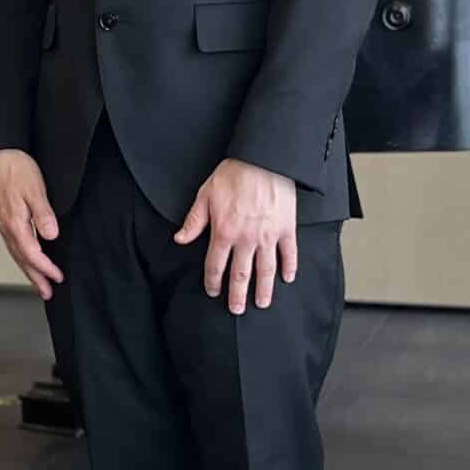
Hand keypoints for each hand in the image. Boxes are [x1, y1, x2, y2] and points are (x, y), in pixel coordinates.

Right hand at [0, 149, 63, 299]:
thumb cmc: (16, 168)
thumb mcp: (35, 189)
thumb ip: (43, 214)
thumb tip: (51, 236)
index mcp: (15, 223)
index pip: (33, 254)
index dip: (46, 268)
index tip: (58, 277)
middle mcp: (6, 226)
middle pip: (22, 259)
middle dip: (35, 278)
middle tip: (47, 293)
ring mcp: (2, 222)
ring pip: (15, 253)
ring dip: (28, 270)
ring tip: (38, 282)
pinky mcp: (2, 216)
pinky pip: (12, 244)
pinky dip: (21, 256)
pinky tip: (25, 256)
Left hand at [175, 158, 296, 313]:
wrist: (263, 159)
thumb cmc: (234, 174)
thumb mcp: (205, 196)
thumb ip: (193, 221)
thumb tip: (180, 239)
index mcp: (224, 232)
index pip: (216, 265)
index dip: (213, 282)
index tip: (213, 292)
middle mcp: (246, 239)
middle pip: (241, 274)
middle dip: (237, 295)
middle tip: (237, 310)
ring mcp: (268, 236)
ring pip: (265, 270)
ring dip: (264, 289)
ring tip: (262, 303)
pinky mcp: (286, 228)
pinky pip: (289, 253)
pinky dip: (289, 267)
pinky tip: (287, 279)